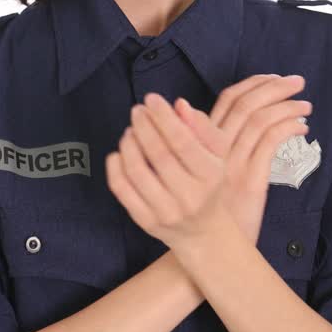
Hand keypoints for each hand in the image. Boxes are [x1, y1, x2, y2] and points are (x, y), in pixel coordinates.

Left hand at [105, 91, 229, 249]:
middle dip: (143, 126)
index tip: (151, 98)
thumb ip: (202, 128)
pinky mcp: (145, 222)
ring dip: (128, 143)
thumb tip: (179, 104)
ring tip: (130, 131)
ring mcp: (165, 212)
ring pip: (136, 170)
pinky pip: (121, 189)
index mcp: (210, 176)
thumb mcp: (217, 156)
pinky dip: (115, 166)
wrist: (204, 233)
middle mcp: (189, 197)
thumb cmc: (209, 185)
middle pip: (158, 153)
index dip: (163, 116)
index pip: (182, 141)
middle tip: (137, 110)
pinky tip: (118, 153)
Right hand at [173, 75, 311, 243]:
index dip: (252, 83)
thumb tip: (237, 122)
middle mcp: (216, 148)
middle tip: (297, 80)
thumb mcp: (207, 171)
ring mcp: (233, 164)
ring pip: (261, 120)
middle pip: (246, 103)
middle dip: (275, 86)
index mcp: (204, 141)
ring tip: (305, 105)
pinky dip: (288, 128)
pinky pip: (271, 143)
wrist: (204, 244)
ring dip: (287, 106)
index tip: (272, 77)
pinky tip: (301, 128)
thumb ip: (214, 145)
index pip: (228, 98)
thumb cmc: (209, 208)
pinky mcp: (250, 181)